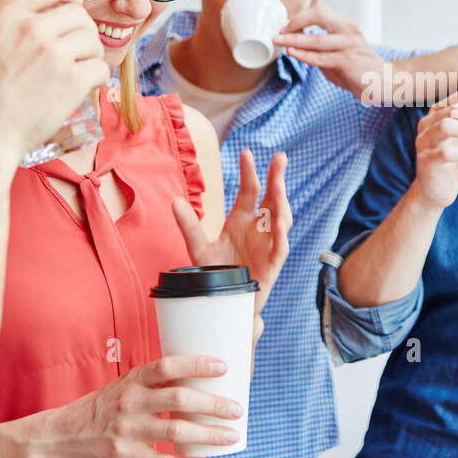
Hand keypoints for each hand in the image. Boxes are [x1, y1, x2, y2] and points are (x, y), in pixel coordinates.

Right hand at [0, 0, 107, 165]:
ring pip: (93, 40)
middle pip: (79, 15)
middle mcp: (31, 27)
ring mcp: (53, 53)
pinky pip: (101, 68)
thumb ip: (8, 24)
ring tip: (78, 70)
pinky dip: (97, 78)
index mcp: (6, 13)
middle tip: (75, 50)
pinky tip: (86, 86)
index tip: (73, 3)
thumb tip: (34, 17)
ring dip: (90, 55)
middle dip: (81, 31)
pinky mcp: (71, 81)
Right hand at [47, 355, 243, 457]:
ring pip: (176, 430)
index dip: (197, 364)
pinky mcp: (124, 455)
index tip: (223, 367)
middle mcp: (130, 402)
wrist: (60, 437)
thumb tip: (196, 378)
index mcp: (132, 380)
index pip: (168, 366)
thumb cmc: (100, 409)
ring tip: (231, 436)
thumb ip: (154, 384)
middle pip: (179, 398)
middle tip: (237, 408)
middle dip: (213, 404)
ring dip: (208, 434)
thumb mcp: (123, 386)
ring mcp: (126, 430)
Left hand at [171, 149, 290, 342]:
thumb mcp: (198, 248)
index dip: (249, 172)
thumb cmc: (214, 276)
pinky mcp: (272, 265)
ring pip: (282, 218)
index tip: (247, 153)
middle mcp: (258, 229)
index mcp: (241, 220)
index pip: (249, 190)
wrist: (222, 305)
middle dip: (277, 178)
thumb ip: (189, 225)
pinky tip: (280, 222)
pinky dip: (281, 235)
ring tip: (278, 187)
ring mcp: (267, 245)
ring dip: (282, 202)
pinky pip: (280, 247)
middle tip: (280, 158)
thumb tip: (175, 201)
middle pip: (272, 198)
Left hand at [273, 5, 382, 99]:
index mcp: (345, 25)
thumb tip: (296, 44)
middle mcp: (349, 30)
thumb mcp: (340, 52)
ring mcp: (350, 45)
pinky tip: (292, 52)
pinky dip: (303, 55)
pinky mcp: (348, 61)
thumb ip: (321, 48)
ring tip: (278, 40)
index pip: (320, 11)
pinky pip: (320, 57)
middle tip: (278, 31)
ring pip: (316, 39)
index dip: (300, 17)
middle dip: (294, 22)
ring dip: (293, 39)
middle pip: (318, 15)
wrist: (385, 82)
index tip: (285, 26)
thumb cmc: (360, 68)